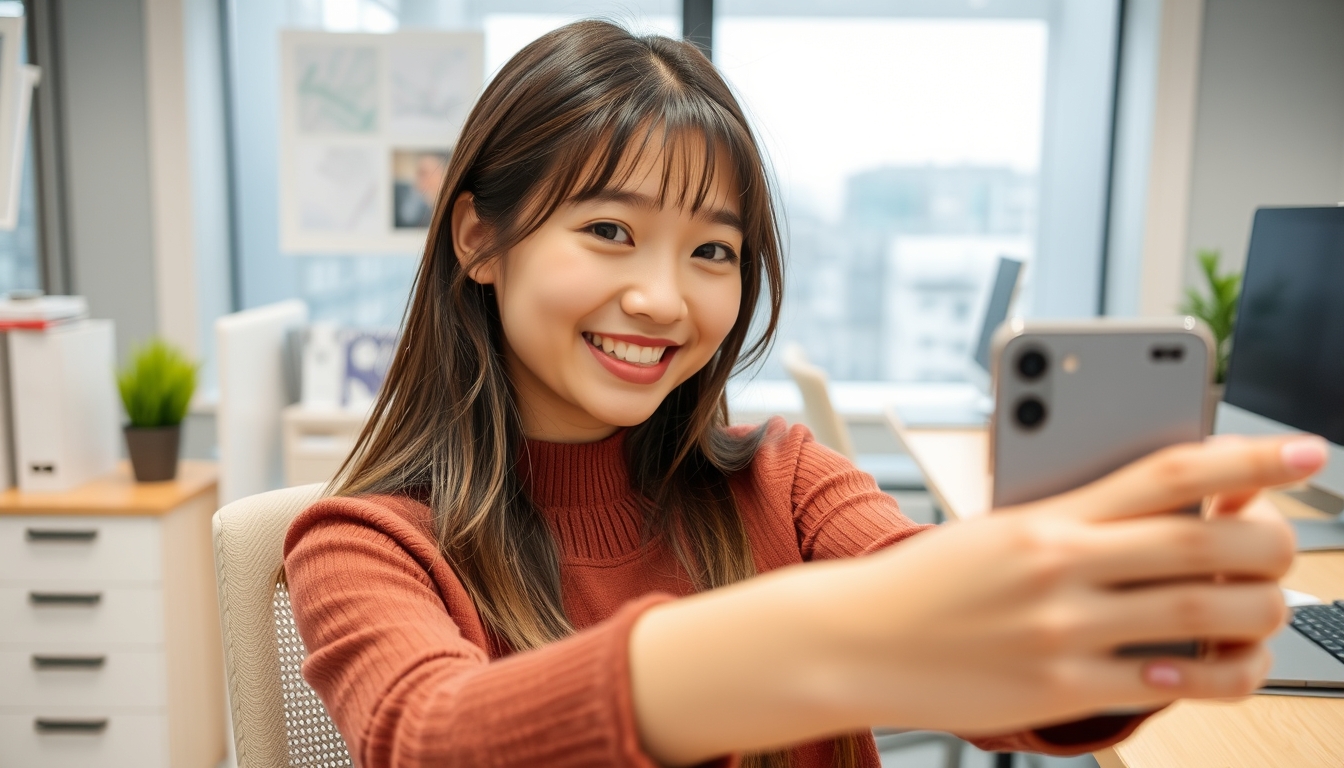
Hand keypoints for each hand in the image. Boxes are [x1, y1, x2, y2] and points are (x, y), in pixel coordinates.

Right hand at [822, 434, 1321, 735]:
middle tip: (1288, 543)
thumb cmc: (928, 582)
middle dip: (1272, 543)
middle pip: (1205, 543)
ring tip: (1268, 606)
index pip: (1170, 472)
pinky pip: (1167, 685)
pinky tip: (1220, 665)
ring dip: (1261, 611)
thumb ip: (1081, 518)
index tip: (1306, 455)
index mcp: (1046, 514)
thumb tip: (1177, 512)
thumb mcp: (999, 529)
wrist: (855, 641)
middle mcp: (1060, 566)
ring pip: (1203, 615)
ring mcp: (1062, 630)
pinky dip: (1214, 675)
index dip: (1250, 460)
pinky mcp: (1059, 688)